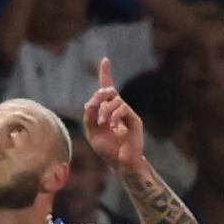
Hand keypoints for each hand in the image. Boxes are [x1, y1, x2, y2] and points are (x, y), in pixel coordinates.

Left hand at [81, 57, 146, 172]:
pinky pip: (122, 109)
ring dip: (104, 110)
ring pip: (115, 100)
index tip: (105, 60)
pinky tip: (112, 125)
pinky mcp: (135, 120)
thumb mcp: (91, 132)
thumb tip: (91, 102)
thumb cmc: (107, 149)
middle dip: (99, 96)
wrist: (121, 163)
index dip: (106, 74)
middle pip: (108, 90)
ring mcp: (128, 114)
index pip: (107, 88)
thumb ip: (89, 117)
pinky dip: (113, 115)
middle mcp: (119, 109)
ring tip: (102, 123)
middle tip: (93, 108)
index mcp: (107, 110)